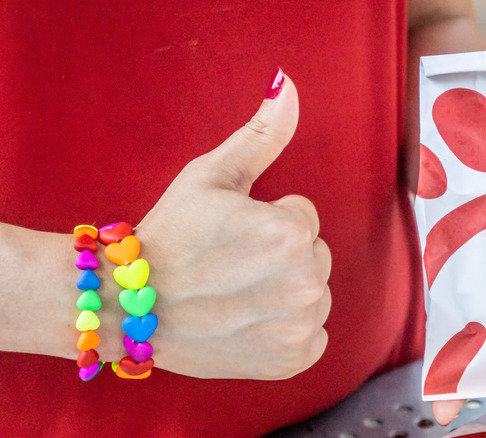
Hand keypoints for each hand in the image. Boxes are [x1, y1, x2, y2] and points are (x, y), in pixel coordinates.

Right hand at [134, 71, 330, 379]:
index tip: (231, 236)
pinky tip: (246, 323)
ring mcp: (300, 326)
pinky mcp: (293, 360)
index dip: (267, 222)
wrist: (129, 306)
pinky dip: (285, 331)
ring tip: (236, 295)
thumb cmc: (170, 235)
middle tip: (232, 266)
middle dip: (281, 258)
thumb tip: (287, 84)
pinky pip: (312, 335)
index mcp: (292, 233)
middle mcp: (306, 282)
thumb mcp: (212, 175)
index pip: (304, 218)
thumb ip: (261, 134)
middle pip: (314, 257)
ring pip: (314, 296)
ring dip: (285, 294)